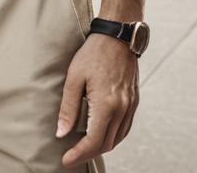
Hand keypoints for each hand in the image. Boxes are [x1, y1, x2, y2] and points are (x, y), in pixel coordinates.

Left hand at [56, 33, 139, 166]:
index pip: (93, 141)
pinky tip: (101, 133)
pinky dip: (113, 136)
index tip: (66, 160)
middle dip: (88, 153)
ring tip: (84, 146)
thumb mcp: (74, 77)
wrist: (118, 35)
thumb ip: (68, 107)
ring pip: (117, 139)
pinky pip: (125, 128)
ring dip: (101, 146)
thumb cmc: (94, 52)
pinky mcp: (134, 101)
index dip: (78, 154)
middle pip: (106, 144)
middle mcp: (122, 109)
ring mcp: (130, 106)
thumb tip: (61, 133)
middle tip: (71, 154)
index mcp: (106, 105)